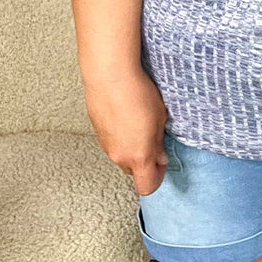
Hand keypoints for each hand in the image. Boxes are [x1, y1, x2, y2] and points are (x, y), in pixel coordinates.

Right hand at [83, 68, 169, 195]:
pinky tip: (127, 116)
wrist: (110, 76)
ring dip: (131, 148)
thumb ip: (158, 142)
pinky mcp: (98, 132)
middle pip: (133, 171)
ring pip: (122, 156)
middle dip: (144, 161)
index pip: (147, 186)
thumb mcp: (160, 118)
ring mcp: (106, 145)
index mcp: (139, 156)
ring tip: (140, 124)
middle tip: (154, 140)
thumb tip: (160, 156)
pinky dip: (120, 136)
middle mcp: (120, 155)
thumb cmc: (137, 93)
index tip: (163, 163)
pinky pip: (112, 142)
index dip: (158, 178)